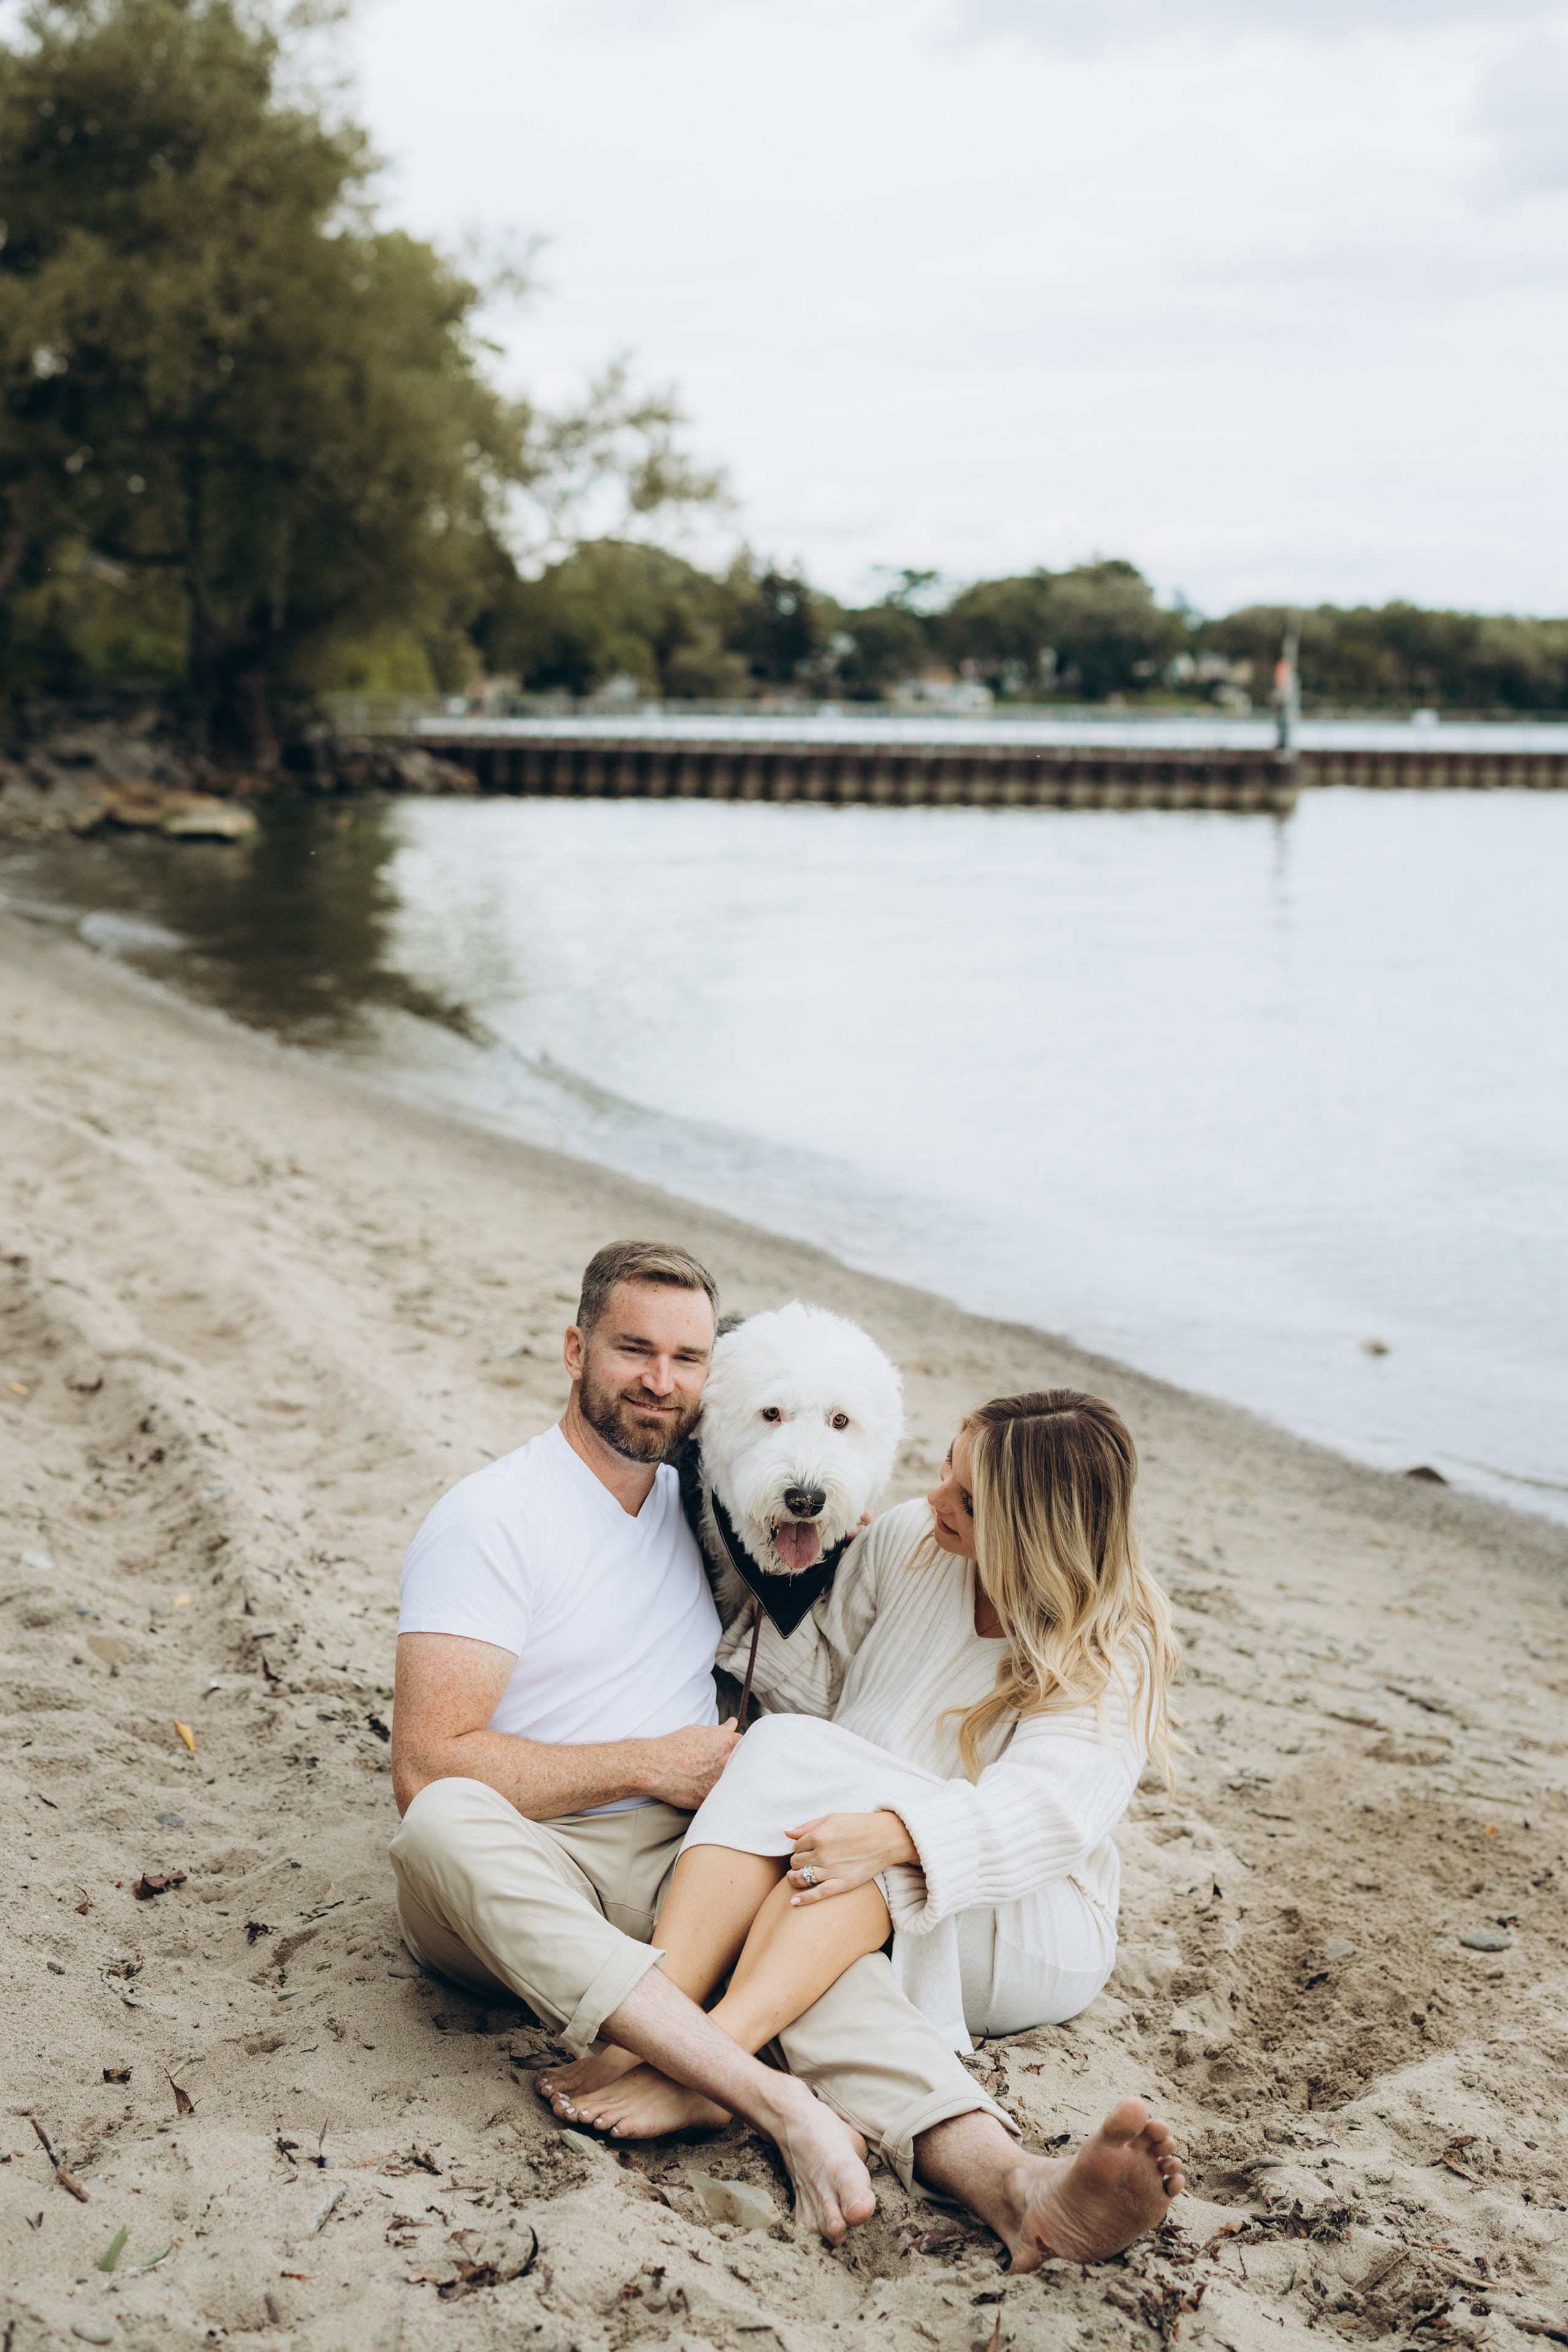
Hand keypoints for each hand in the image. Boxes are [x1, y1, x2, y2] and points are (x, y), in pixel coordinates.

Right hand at [641, 1719, 740, 1809]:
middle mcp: (726, 1762)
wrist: (655, 1767)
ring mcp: (719, 1782)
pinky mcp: (710, 1798)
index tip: (728, 1750)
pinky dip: (713, 1793)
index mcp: (726, 1743)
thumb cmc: (674, 1746)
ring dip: (725, 1779)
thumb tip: (733, 1724)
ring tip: (707, 1776)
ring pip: (731, 1781)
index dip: (736, 1746)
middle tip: (717, 1764)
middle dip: (733, 1762)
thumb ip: (720, 1729)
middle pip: (741, 1763)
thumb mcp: (698, 1731)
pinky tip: (701, 1788)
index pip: (744, 1744)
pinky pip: (719, 1796)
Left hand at [785, 1810, 918, 1904]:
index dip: (799, 1848)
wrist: (885, 1838)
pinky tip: (794, 1902)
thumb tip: (786, 1832)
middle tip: (805, 1861)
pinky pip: (818, 1894)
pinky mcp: (842, 1884)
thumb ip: (807, 1826)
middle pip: (797, 1862)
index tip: (806, 1848)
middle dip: (797, 1862)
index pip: (796, 1846)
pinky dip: (804, 1899)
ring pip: (801, 1878)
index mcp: (819, 1836)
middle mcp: (822, 1854)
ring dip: (795, 1878)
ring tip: (795, 1877)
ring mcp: (832, 1870)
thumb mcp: (832, 1818)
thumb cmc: (859, 1825)